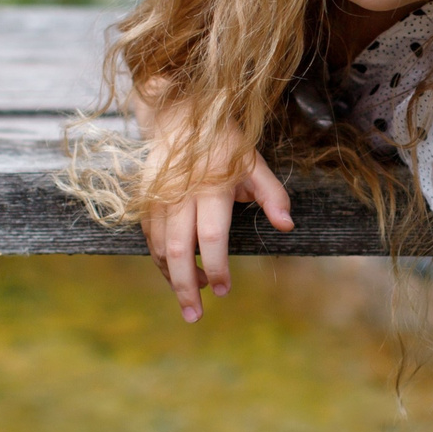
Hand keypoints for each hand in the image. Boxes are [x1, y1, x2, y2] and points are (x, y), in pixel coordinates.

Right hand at [136, 121, 293, 321]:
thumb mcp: (255, 163)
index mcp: (212, 187)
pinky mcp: (145, 200)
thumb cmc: (225, 143)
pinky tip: (174, 274)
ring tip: (191, 297)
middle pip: (178, 250)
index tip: (225, 290)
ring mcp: (159, 197)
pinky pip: (149, 237)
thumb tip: (287, 226)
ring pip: (158, 247)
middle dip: (186, 287)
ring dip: (172, 277)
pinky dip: (160, 260)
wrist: (179, 115)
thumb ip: (272, 195)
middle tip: (195, 316)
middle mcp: (181, 194)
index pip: (211, 237)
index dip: (217, 267)